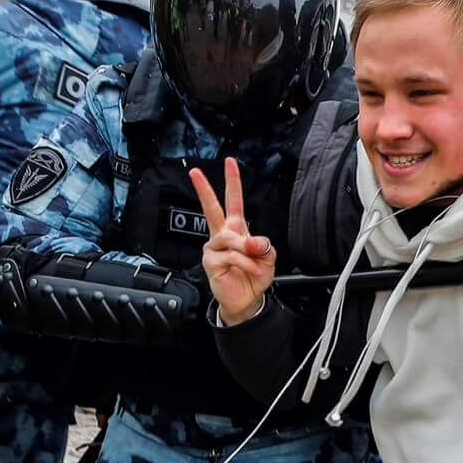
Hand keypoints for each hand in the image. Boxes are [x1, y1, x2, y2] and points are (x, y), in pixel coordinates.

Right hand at [189, 156, 275, 325]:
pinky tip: (248, 270)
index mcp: (237, 229)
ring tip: (254, 262)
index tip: (230, 162)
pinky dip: (244, 263)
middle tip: (195, 172)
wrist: (246, 300)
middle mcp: (222, 236)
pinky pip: (230, 256)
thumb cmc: (254, 277)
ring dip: (247, 251)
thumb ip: (262, 245)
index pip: (233, 201)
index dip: (233, 181)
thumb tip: (252, 240)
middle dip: (204, 190)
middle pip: (211, 208)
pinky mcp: (210, 261)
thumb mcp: (267, 258)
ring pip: (230, 238)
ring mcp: (214, 248)